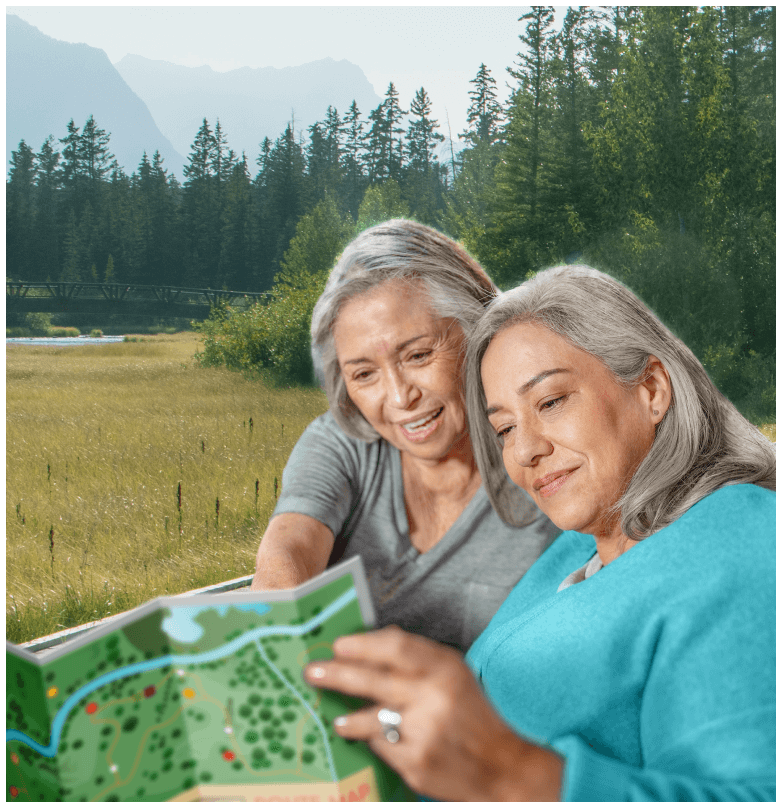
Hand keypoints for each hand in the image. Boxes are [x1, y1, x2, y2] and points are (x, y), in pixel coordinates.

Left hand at [304, 626, 562, 800]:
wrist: (503, 768)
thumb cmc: (474, 716)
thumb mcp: (455, 674)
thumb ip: (418, 657)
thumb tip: (373, 641)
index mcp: (445, 668)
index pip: (396, 647)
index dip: (363, 645)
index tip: (339, 644)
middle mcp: (433, 697)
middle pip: (373, 680)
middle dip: (337, 674)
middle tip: (314, 671)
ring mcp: (423, 733)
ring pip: (370, 719)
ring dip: (349, 719)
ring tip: (338, 720)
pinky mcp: (415, 764)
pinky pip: (381, 746)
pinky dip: (378, 742)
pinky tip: (378, 741)